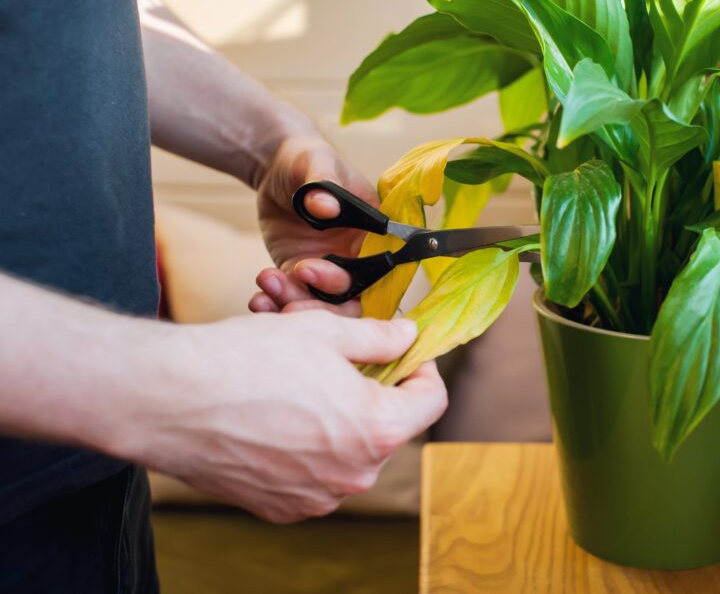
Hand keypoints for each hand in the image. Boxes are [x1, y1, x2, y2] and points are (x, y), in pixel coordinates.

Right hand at [113, 313, 445, 522]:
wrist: (167, 399)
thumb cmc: (245, 359)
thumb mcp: (324, 332)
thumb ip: (378, 338)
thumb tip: (407, 336)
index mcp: (377, 430)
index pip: (431, 401)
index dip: (422, 368)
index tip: (404, 353)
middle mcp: (353, 475)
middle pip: (388, 428)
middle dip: (375, 394)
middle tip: (344, 363)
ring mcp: (316, 498)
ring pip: (349, 453)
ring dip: (339, 422)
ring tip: (302, 388)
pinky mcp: (280, 508)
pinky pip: (313, 476)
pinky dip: (306, 450)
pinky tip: (276, 418)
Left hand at [252, 132, 376, 314]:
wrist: (276, 167)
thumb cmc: (307, 159)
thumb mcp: (317, 162)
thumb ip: (323, 183)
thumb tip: (326, 206)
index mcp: (374, 234)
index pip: (377, 271)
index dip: (350, 281)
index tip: (310, 270)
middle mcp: (357, 257)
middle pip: (352, 299)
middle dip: (321, 307)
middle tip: (288, 301)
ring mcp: (328, 268)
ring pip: (322, 305)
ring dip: (294, 304)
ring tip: (267, 287)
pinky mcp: (299, 274)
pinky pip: (294, 298)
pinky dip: (276, 303)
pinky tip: (259, 299)